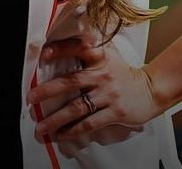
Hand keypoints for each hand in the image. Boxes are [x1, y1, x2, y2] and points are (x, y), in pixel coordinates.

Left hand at [28, 39, 162, 146]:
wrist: (151, 89)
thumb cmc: (123, 73)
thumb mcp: (109, 56)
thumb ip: (88, 52)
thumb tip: (57, 50)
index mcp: (101, 56)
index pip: (78, 48)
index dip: (61, 49)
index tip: (44, 54)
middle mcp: (103, 73)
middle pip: (71, 81)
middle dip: (47, 91)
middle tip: (30, 98)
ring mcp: (109, 94)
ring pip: (77, 107)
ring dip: (55, 118)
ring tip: (40, 127)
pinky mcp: (115, 112)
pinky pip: (89, 123)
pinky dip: (73, 131)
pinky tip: (61, 135)